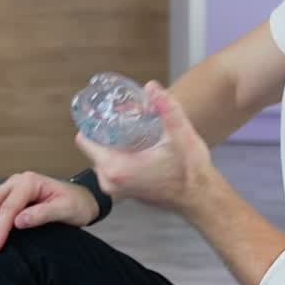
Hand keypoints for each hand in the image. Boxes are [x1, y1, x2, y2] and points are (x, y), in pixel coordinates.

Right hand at [0, 171, 98, 251]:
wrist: (82, 200)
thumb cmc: (77, 205)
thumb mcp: (66, 209)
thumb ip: (43, 214)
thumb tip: (18, 222)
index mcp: (29, 182)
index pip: (9, 206)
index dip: (0, 228)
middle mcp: (16, 183)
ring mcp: (9, 190)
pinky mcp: (6, 200)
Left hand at [75, 81, 213, 215]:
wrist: (200, 197)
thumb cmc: (190, 171)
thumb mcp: (181, 134)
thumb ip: (167, 108)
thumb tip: (151, 87)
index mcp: (116, 167)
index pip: (85, 140)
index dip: (93, 122)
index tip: (106, 111)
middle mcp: (110, 181)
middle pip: (92, 147)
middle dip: (104, 130)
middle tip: (122, 117)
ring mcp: (116, 189)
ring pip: (101, 157)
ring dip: (112, 143)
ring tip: (130, 130)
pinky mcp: (124, 191)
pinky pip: (110, 168)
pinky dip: (118, 155)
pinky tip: (136, 145)